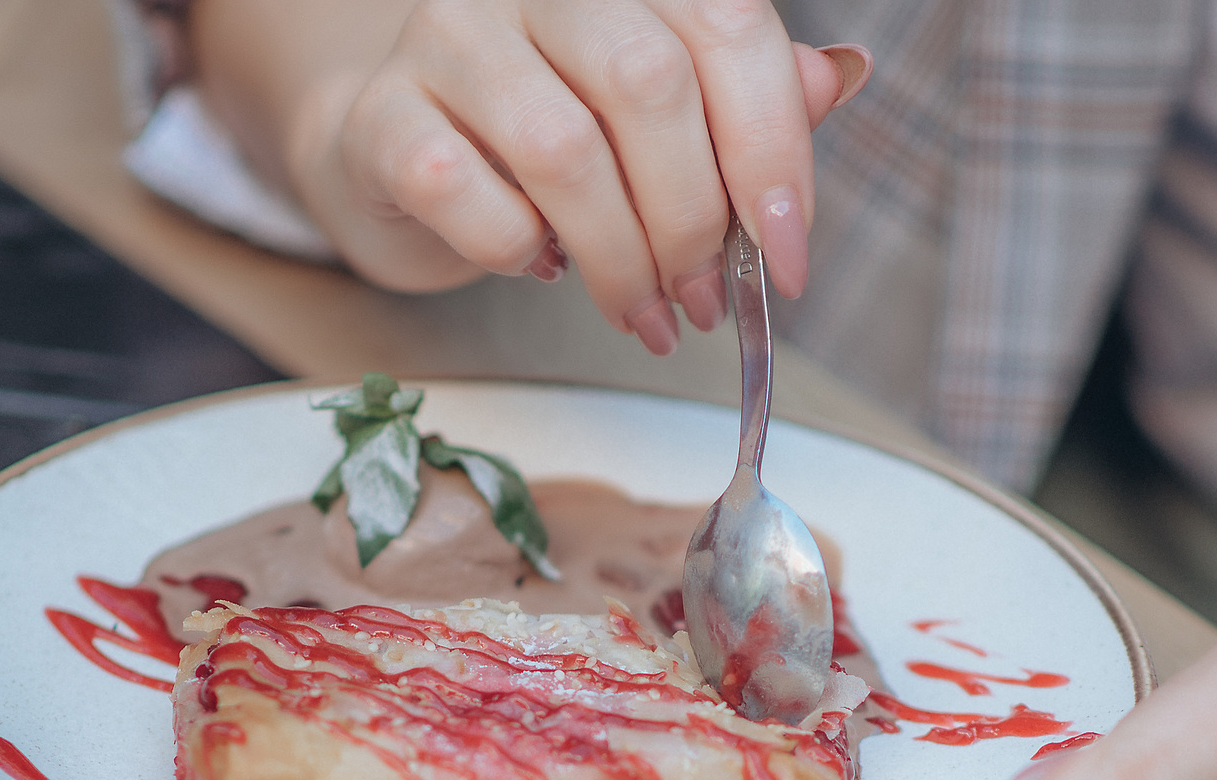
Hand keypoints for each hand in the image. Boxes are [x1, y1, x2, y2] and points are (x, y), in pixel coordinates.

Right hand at [239, 1, 866, 348]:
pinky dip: (517, 252)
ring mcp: (447, 37)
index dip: (774, 151)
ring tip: (642, 314)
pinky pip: (462, 191)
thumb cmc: (545, 133)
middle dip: (693, 220)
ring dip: (619, 258)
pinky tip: (541, 267)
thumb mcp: (660, 113)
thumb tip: (835, 79)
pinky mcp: (381, 116)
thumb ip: (745, 93)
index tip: (787, 262)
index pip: (726, 26)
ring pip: (562, 149)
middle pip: (648, 85)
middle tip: (703, 301)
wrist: (399, 149)